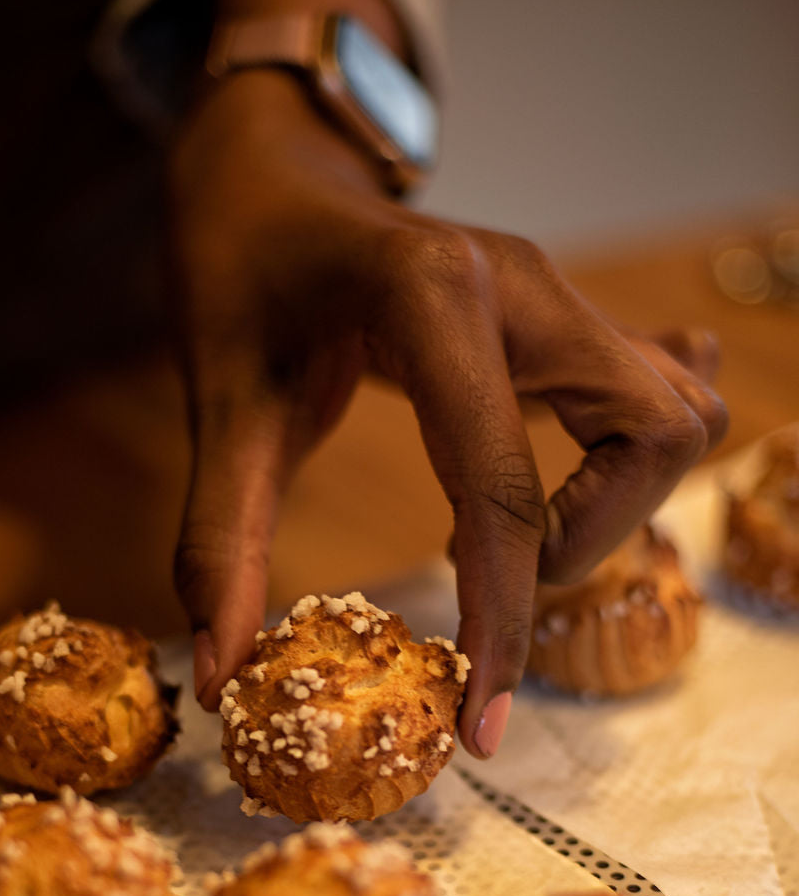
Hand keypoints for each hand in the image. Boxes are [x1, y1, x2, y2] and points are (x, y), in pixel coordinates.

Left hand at [166, 67, 726, 757]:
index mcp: (434, 297)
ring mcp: (553, 293)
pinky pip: (651, 384)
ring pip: (675, 412)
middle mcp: (524, 286)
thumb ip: (222, 538)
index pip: (503, 487)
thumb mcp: (219, 400)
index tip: (484, 721)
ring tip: (514, 533)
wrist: (269, 174)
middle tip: (491, 572)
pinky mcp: (557, 314)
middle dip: (587, 540)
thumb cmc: (240, 270)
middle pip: (655, 435)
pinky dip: (628, 456)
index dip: (501, 619)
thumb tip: (225, 677)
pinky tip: (577, 479)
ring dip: (615, 502)